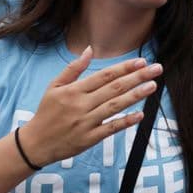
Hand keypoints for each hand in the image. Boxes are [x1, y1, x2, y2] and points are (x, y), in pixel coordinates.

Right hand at [17, 46, 162, 166]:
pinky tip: (140, 114)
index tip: (141, 61)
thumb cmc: (46, 112)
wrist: (35, 143)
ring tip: (153, 86)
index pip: (104, 76)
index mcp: (74, 91)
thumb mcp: (54, 87)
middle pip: (114, 88)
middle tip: (157, 69)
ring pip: (115, 106)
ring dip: (135, 96)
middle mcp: (81, 105)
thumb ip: (73, 69)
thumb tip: (89, 49)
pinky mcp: (89, 139)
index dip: (124, 68)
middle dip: (137, 77)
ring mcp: (86, 123)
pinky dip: (125, 121)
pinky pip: (110, 129)